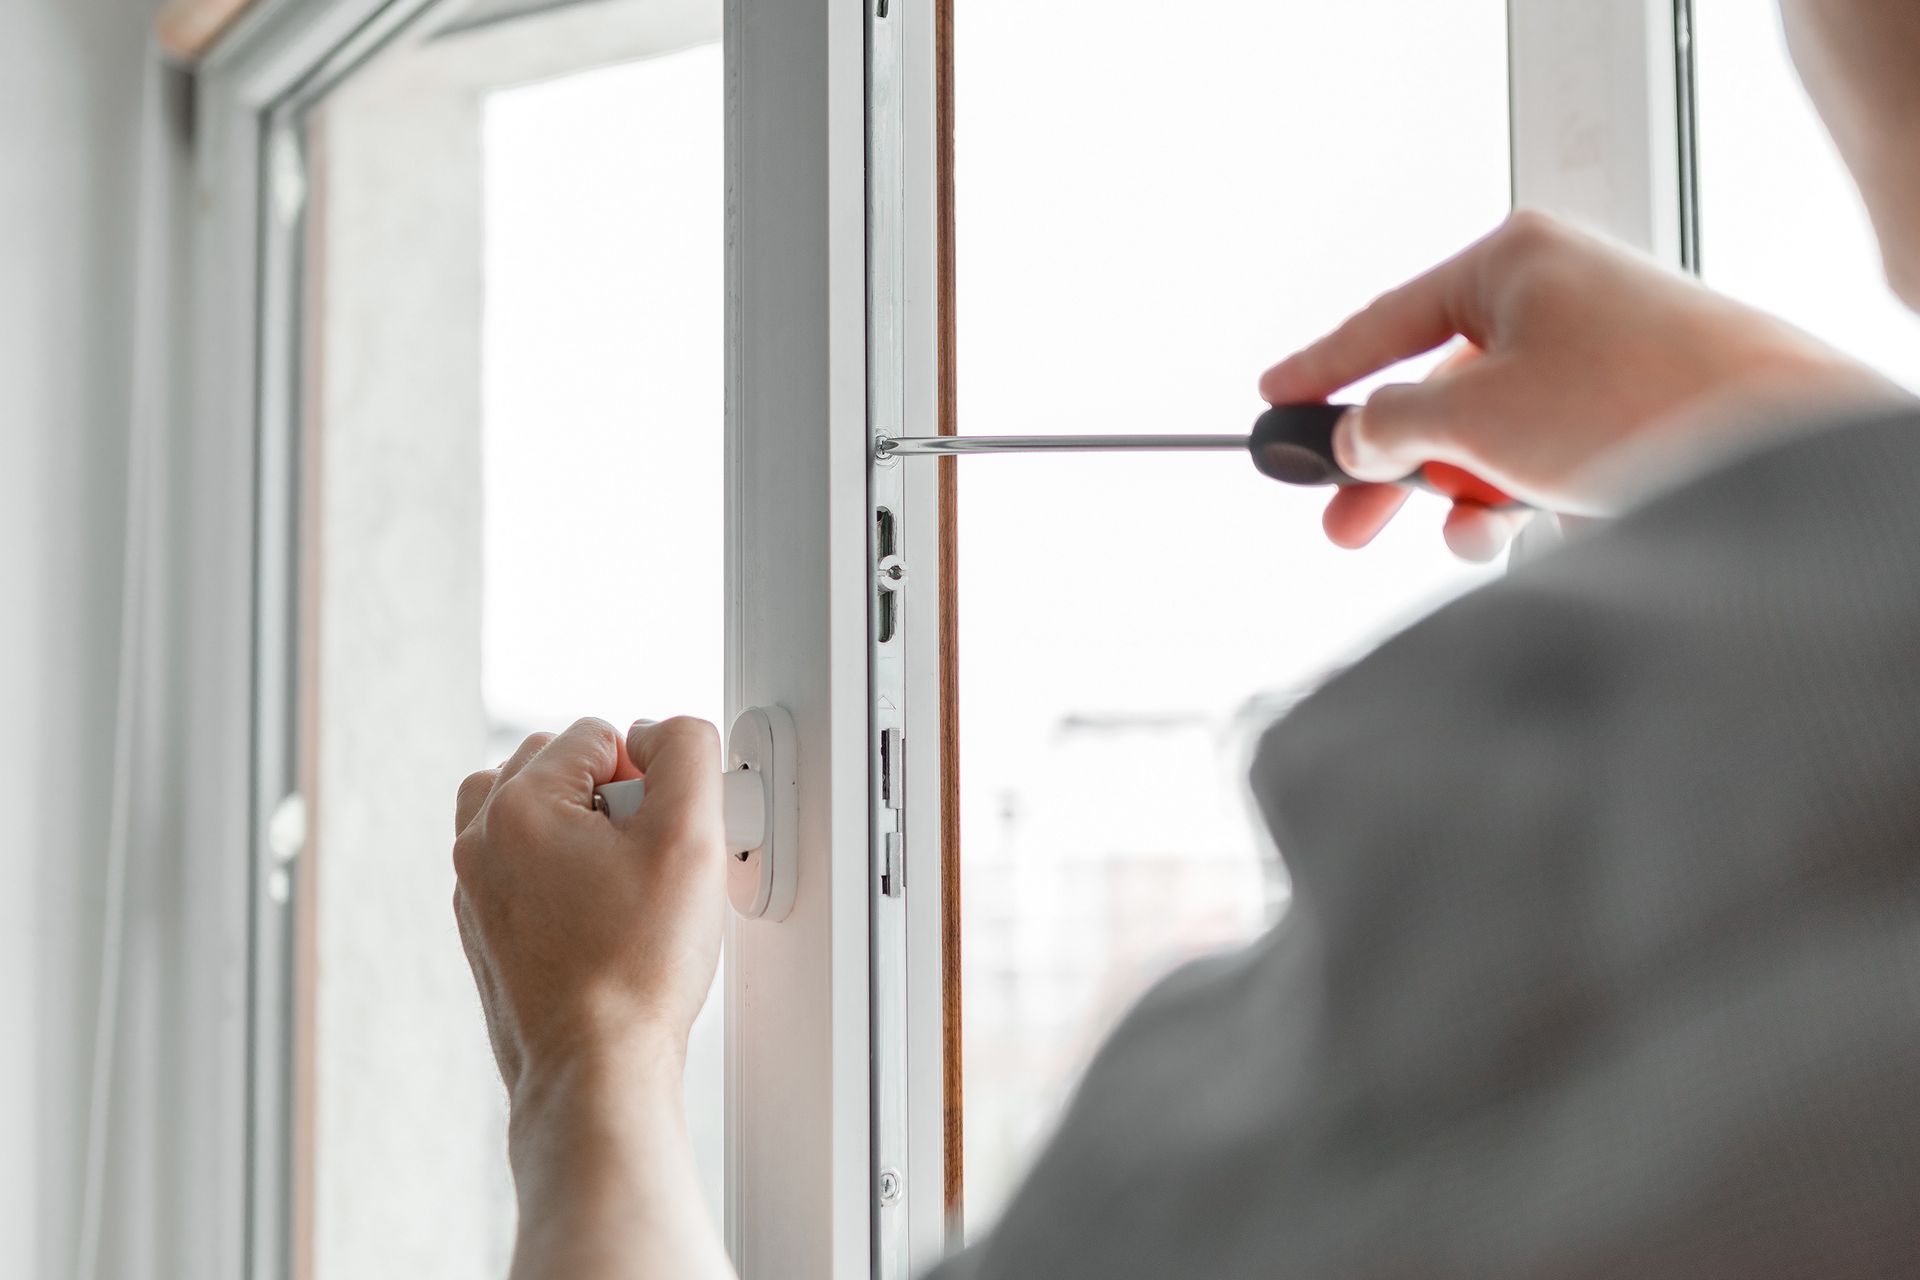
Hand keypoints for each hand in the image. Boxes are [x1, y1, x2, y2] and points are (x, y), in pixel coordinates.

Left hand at [452, 716, 725, 1107]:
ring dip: (577, 824)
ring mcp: (474, 890)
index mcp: (516, 805)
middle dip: (608, 793)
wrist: (595, 1070)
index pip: (596, 733)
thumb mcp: (692, 837)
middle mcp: (479, 842)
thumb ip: (687, 754)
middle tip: (646, 856)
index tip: (664, 834)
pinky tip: (603, 918)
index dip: (648, 773)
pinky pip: (521, 867)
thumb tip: (662, 731)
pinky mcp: (483, 931)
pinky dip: (560, 871)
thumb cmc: (637, 968)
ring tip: (621, 878)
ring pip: (528, 811)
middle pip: (554, 764)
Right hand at [1261, 211, 1898, 559]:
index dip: (1322, 369)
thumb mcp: (1473, 416)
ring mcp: (1600, 355)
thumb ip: (1391, 426)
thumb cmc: (1638, 400)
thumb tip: (1358, 439)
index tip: (1276, 400)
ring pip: (1494, 436)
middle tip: (1345, 522)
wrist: (1777, 444)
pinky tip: (1543, 525)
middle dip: (1393, 467)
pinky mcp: (1635, 412)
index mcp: (1512, 262)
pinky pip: (1548, 459)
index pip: (1387, 319)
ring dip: (1469, 495)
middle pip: (1438, 390)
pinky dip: (1530, 498)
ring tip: (1474, 535)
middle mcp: (1558, 298)